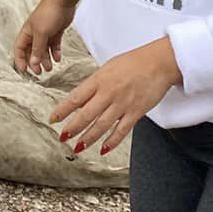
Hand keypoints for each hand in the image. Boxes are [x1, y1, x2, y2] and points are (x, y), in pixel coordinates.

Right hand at [13, 0, 75, 76]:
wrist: (63, 1)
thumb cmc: (48, 13)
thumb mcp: (41, 33)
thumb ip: (37, 49)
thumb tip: (33, 63)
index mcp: (27, 32)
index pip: (19, 48)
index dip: (20, 59)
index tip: (24, 70)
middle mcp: (35, 33)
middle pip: (32, 51)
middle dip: (34, 62)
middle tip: (39, 72)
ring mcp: (46, 33)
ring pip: (43, 50)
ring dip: (46, 59)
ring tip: (50, 68)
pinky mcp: (56, 32)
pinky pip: (54, 45)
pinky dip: (55, 52)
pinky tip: (58, 58)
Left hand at [50, 37, 181, 156]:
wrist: (159, 62)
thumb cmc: (134, 62)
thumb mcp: (108, 68)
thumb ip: (95, 84)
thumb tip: (82, 97)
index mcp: (99, 80)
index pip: (75, 98)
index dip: (62, 110)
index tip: (53, 119)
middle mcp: (109, 93)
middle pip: (86, 115)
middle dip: (72, 128)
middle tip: (63, 137)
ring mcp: (122, 104)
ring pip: (101, 125)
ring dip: (88, 138)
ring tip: (78, 147)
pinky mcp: (136, 112)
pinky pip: (121, 131)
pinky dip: (112, 142)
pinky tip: (104, 149)